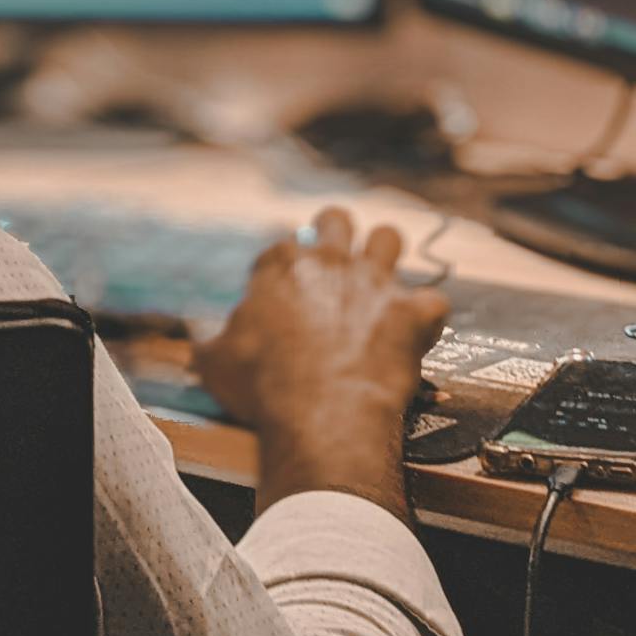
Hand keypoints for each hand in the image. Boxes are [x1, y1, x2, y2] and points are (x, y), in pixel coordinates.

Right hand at [193, 208, 450, 518]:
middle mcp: (331, 261)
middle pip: (337, 218)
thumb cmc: (264, 388)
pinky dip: (423, 317)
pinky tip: (414, 334)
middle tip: (332, 264)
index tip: (280, 292)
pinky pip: (432, 301)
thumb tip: (203, 334)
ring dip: (384, 255)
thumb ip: (211, 337)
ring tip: (378, 283)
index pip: (280, 246)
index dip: (280, 268)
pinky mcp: (412, 313)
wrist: (321, 417)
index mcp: (281, 265)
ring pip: (389, 237)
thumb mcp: (215, 361)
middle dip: (335, 233)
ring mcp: (376, 283)